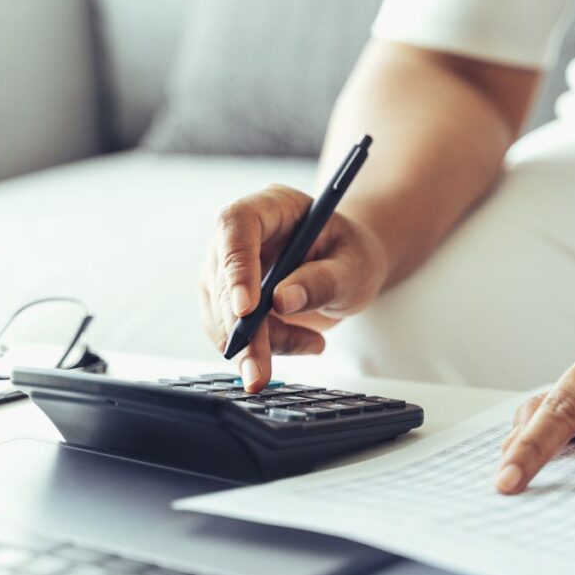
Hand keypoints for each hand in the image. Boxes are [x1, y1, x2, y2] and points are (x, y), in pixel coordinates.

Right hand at [199, 184, 387, 390]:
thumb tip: (282, 301)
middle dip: (241, 329)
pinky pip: (232, 332)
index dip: (236, 265)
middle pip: (221, 277)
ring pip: (222, 313)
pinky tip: (305, 342)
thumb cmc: (353, 256)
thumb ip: (323, 281)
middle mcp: (241, 233)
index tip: (247, 309)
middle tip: (260, 368)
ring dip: (258, 344)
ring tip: (312, 344)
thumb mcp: (354, 267)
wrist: (349, 268)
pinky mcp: (226, 298)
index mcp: (272, 206)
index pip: (236, 223)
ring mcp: (228, 266)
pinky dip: (264, 349)